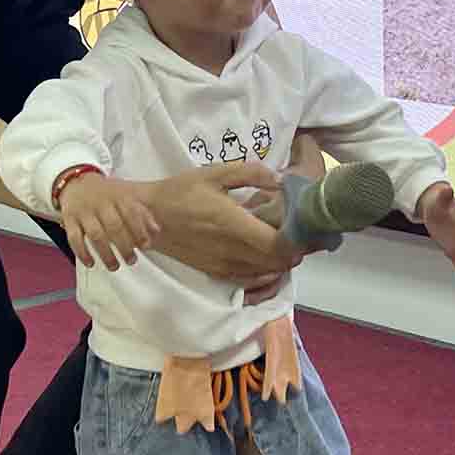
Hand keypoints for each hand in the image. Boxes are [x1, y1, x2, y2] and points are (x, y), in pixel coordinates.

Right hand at [58, 173, 158, 270]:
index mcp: (117, 196)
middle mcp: (100, 203)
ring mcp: (83, 211)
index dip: (140, 230)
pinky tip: (91, 263)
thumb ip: (141, 212)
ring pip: (95, 234)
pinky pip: (74, 238)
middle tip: (132, 260)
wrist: (75, 182)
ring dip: (106, 254)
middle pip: (114, 226)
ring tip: (115, 266)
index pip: (131, 212)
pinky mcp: (69, 219)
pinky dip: (82, 253)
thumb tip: (156, 231)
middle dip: (125, 246)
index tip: (146, 245)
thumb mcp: (124, 196)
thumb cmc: (105, 194)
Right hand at [145, 161, 299, 284]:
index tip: (305, 227)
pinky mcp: (215, 272)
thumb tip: (280, 179)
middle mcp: (231, 250)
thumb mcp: (215, 173)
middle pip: (276, 261)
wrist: (149, 217)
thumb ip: (251, 174)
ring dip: (280, 263)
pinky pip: (248, 280)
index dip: (297, 240)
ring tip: (286, 245)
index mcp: (233, 223)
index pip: (277, 243)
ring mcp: (223, 265)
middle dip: (293, 251)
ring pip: (264, 273)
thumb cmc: (182, 191)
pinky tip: (268, 261)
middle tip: (299, 234)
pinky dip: (264, 274)